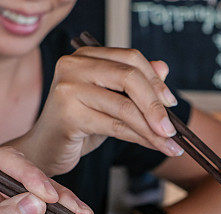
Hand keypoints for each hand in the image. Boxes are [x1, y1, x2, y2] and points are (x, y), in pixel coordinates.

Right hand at [16, 47, 182, 176]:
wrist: (47, 149)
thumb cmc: (79, 124)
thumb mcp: (111, 101)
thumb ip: (133, 85)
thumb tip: (164, 68)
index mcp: (85, 56)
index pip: (130, 58)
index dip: (155, 81)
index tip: (171, 103)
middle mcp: (73, 65)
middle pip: (129, 77)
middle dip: (156, 105)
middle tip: (173, 129)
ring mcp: (68, 88)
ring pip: (125, 107)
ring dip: (153, 129)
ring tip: (171, 145)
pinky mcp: (68, 115)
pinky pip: (116, 126)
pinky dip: (140, 138)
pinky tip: (154, 146)